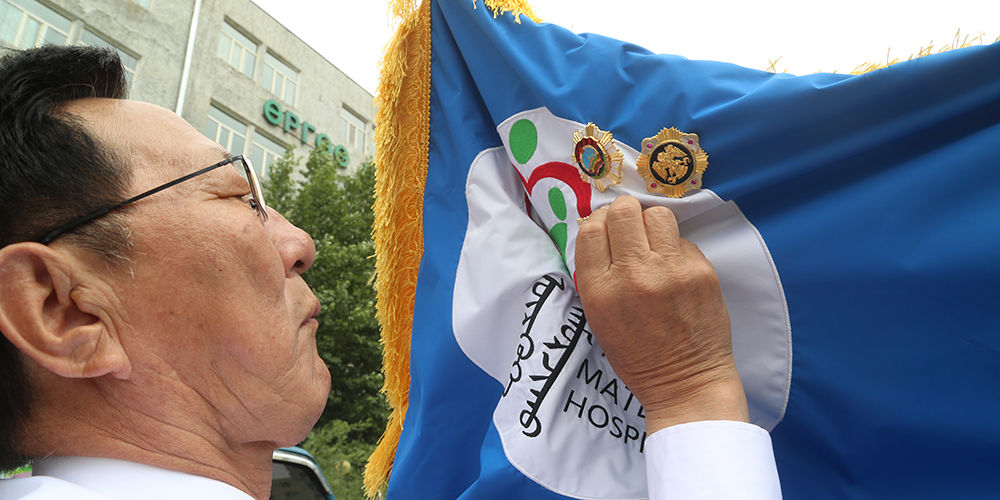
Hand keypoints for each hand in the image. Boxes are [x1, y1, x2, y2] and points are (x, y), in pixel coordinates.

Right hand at [575, 196, 748, 433]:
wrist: (685, 382)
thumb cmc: (637, 355)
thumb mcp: (599, 317)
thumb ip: (597, 274)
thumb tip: (603, 231)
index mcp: (601, 290)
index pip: (590, 229)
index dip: (597, 223)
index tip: (606, 230)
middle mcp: (633, 274)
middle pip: (624, 211)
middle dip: (625, 215)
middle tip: (631, 230)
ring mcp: (670, 271)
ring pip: (657, 215)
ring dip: (652, 225)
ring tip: (655, 245)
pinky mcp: (701, 272)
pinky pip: (683, 240)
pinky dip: (676, 250)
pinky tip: (675, 270)